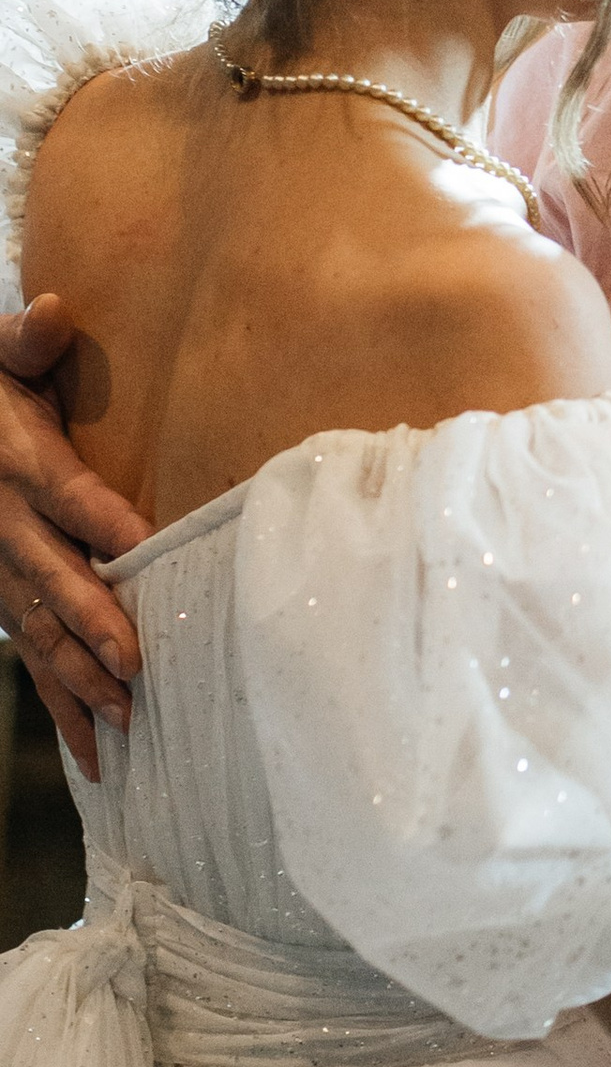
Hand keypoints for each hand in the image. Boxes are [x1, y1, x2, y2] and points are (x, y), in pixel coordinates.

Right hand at [0, 295, 146, 777]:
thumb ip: (25, 343)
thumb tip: (53, 312)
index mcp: (17, 464)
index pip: (64, 494)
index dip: (99, 517)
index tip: (141, 543)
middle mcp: (4, 527)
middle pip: (51, 579)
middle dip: (91, 625)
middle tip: (137, 666)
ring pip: (39, 633)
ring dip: (79, 679)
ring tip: (126, 720)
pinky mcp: (3, 601)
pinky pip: (31, 660)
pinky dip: (61, 707)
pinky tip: (95, 754)